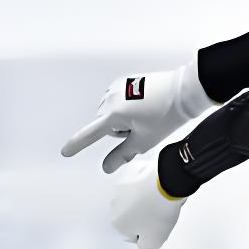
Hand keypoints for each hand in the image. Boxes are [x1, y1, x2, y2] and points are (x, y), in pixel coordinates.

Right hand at [61, 59, 215, 172]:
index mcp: (113, 113)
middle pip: (106, 125)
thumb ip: (122, 154)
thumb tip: (106, 167)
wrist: (183, 91)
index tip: (65, 152)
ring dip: (123, 118)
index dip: (77, 144)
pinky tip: (144, 104)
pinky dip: (128, 106)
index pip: (91, 134)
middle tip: (143, 127)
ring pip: (112, 113)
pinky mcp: (125, 81)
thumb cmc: (165, 115)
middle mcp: (110, 98)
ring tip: (146, 114)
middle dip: (120, 130)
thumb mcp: (144, 141)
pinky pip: (118, 101)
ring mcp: (117, 87)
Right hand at [108, 156, 184, 248]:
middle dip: (144, 215)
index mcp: (116, 222)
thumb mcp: (154, 242)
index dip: (148, 231)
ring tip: (160, 199)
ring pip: (134, 198)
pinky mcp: (129, 172)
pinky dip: (146, 185)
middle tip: (159, 212)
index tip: (156, 225)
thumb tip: (143, 242)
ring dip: (145, 200)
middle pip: (131, 215)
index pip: (132, 233)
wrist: (166, 184)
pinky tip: (156, 187)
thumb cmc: (158, 210)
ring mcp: (120, 186)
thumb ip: (145, 247)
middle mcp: (114, 203)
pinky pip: (138, 182)